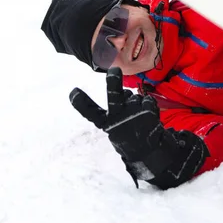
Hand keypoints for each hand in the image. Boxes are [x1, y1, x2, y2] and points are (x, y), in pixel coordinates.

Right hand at [69, 67, 208, 188]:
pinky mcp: (148, 113)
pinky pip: (146, 99)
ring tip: (138, 118)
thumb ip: (116, 110)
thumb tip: (124, 91)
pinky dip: (148, 105)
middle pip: (114, 98)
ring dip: (136, 103)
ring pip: (133, 96)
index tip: (73, 92)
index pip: (91, 112)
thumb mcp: (115, 127)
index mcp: (107, 123)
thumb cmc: (127, 135)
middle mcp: (118, 118)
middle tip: (114, 71)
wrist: (149, 152)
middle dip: (113, 83)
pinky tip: (148, 117)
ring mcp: (134, 115)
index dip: (82, 102)